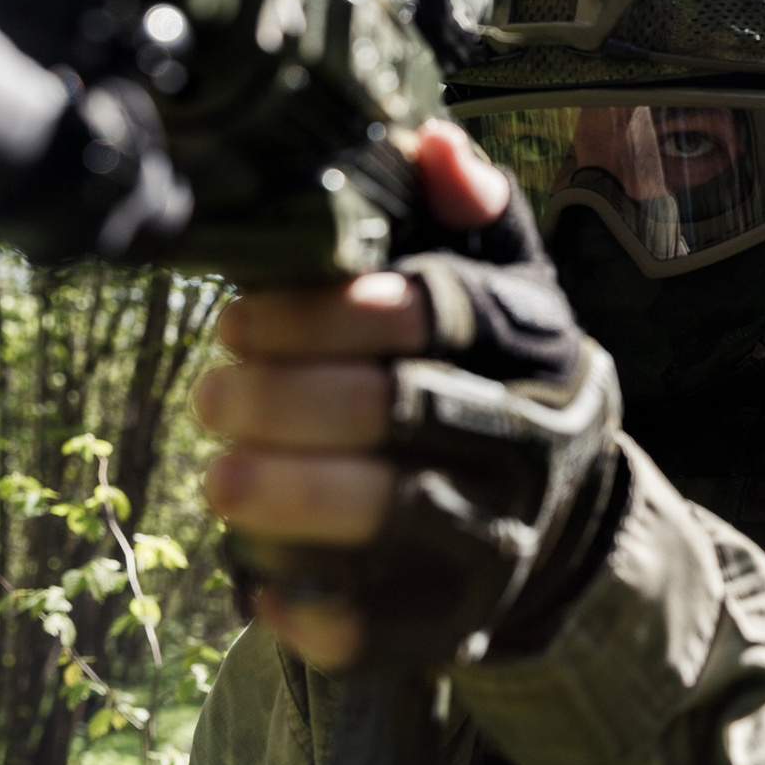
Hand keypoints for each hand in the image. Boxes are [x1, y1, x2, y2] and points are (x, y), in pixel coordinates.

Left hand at [195, 121, 513, 670]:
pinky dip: (301, 600)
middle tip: (211, 390)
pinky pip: (370, 623)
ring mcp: (495, 540)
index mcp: (535, 348)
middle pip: (401, 409)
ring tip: (218, 477)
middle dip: (288, 397)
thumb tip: (426, 138)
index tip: (239, 312)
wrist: (552, 527)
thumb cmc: (488, 378)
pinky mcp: (453, 626)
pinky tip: (249, 569)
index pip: (443, 312)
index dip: (334, 310)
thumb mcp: (499, 287)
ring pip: (386, 513)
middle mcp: (529, 444)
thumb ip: (463, 213)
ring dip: (286, 493)